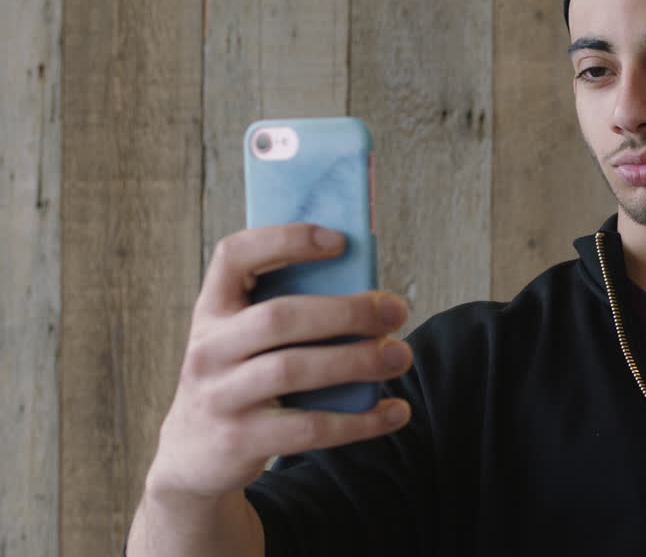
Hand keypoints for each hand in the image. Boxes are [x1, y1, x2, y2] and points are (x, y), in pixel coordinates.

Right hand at [144, 223, 413, 504]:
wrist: (192, 458)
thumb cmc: (241, 380)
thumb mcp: (243, 340)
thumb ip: (288, 314)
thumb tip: (369, 296)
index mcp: (212, 310)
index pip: (234, 256)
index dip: (287, 240)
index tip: (341, 241)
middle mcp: (208, 349)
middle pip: (280, 317)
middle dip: (346, 311)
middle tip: (396, 311)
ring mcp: (219, 397)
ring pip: (293, 370)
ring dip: (356, 361)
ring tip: (400, 355)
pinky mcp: (240, 440)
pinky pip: (308, 428)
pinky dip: (359, 421)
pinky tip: (394, 412)